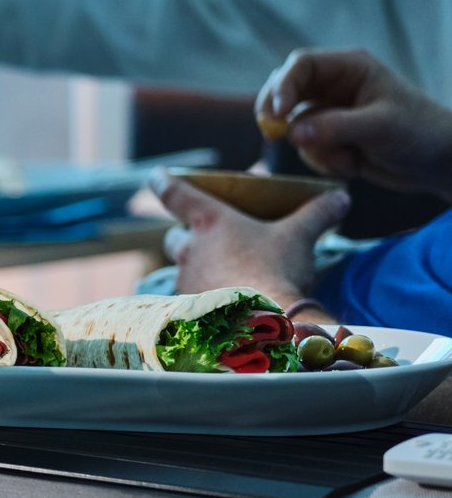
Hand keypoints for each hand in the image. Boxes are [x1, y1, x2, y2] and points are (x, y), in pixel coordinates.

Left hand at [150, 170, 350, 311]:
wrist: (261, 321)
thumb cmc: (276, 270)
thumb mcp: (300, 237)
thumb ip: (318, 214)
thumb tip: (341, 197)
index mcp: (209, 221)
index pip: (174, 193)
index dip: (163, 182)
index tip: (156, 175)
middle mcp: (189, 248)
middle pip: (174, 235)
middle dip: (185, 235)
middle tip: (203, 238)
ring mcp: (186, 279)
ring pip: (180, 267)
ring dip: (193, 266)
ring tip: (216, 272)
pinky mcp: (189, 307)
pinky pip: (188, 295)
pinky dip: (200, 294)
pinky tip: (218, 300)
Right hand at [256, 48, 451, 201]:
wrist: (436, 163)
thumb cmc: (419, 132)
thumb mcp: (380, 127)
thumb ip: (336, 127)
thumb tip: (292, 132)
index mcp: (349, 68)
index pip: (301, 65)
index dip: (282, 87)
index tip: (278, 115)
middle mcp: (334, 85)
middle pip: (284, 90)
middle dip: (277, 114)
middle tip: (273, 134)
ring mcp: (329, 111)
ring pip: (293, 125)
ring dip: (314, 147)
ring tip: (349, 158)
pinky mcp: (328, 136)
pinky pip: (306, 148)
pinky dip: (324, 161)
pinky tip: (354, 164)